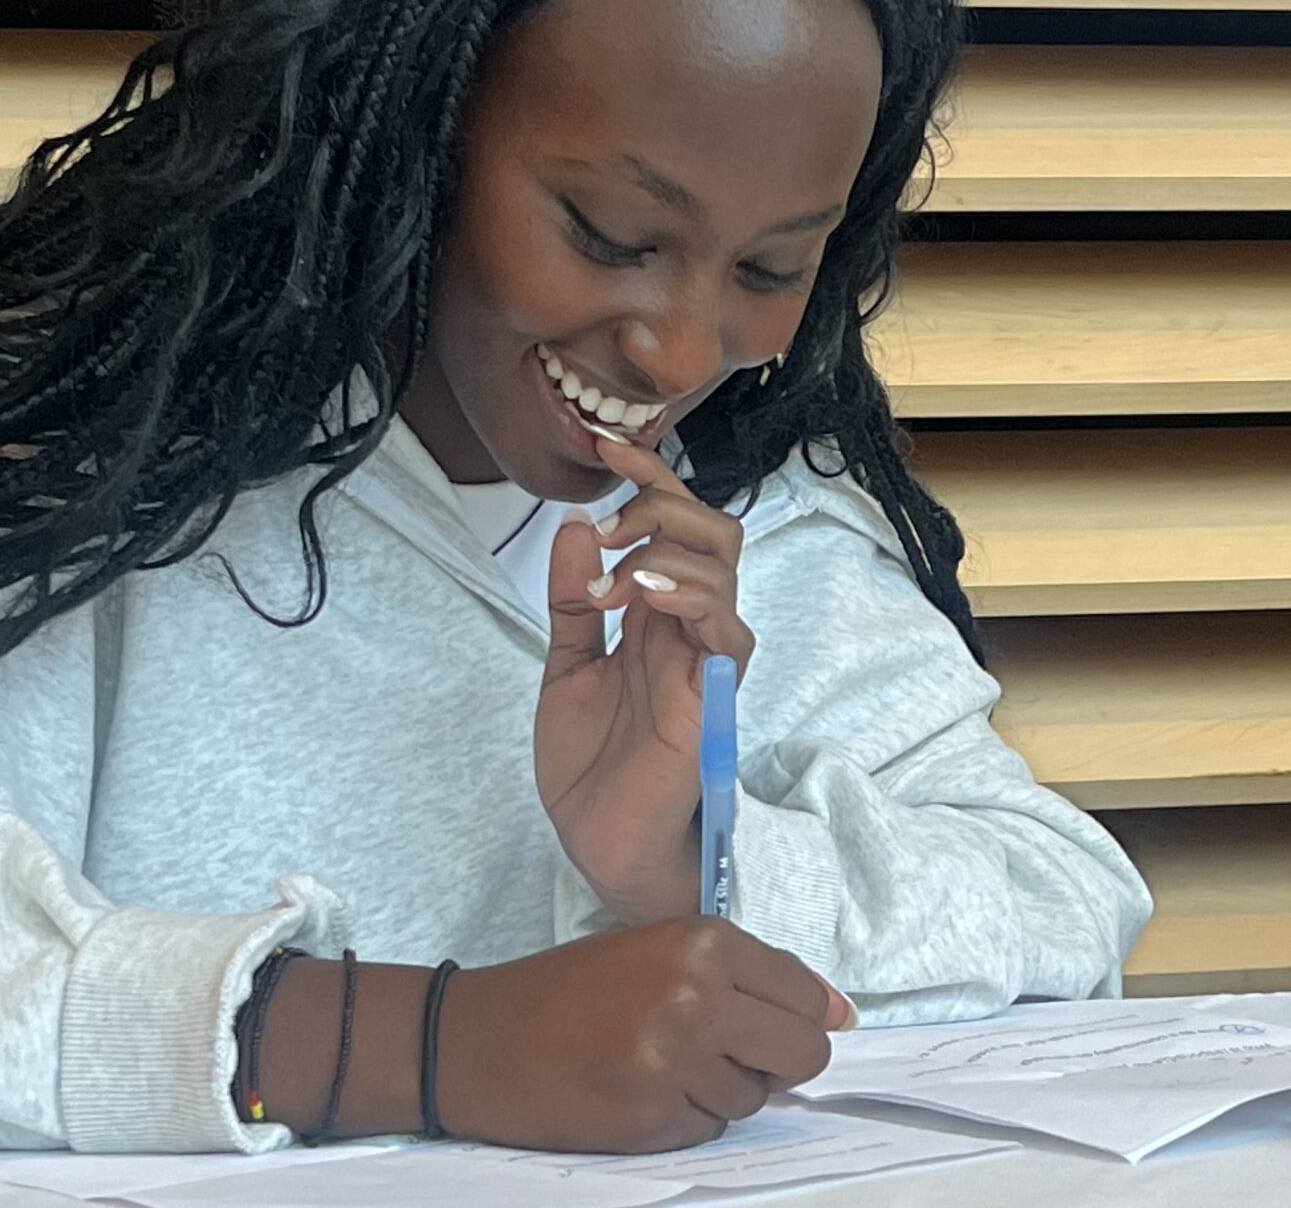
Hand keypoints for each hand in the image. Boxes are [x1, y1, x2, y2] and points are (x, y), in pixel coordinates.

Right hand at [440, 920, 844, 1151]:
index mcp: (703, 942)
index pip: (805, 994)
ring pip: (755, 1098)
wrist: (482, 1039)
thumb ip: (745, 973)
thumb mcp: (657, 948)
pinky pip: (710, 1129)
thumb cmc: (570, 988)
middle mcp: (698, 996)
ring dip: (721, 1089)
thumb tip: (841, 1012)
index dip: (794, 1017)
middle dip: (778, 1061)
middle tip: (728, 1051)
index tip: (773, 1023)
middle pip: (802, 1052)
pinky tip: (640, 1089)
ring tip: (661, 1061)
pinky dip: (685, 1117)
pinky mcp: (654, 1119)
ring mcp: (677, 1062)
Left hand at [534, 436, 754, 924]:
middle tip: (611, 520)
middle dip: (662, 500)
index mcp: (656, 614)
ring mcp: (706, 654)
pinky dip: (686, 591)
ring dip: (667, 545)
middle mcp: (689, 625)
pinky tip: (643, 593)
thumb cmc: (593, 766)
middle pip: (712, 528)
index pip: (669, 525)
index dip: (645, 478)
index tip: (602, 443)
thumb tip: (574, 527)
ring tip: (618, 575)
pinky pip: (724, 624)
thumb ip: (574, 601)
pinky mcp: (715, 690)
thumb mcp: (566, 668)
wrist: (602, 846)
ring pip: (724, 563)